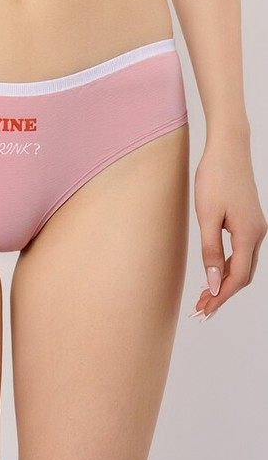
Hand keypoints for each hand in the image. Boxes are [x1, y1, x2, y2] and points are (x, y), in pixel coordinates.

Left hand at [192, 139, 266, 321]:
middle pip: (243, 276)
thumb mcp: (207, 216)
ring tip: (203, 297)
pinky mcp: (250, 221)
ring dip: (224, 282)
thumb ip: (210, 251)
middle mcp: (258, 233)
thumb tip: (214, 283)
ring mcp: (256, 227)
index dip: (221, 297)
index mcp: (249, 234)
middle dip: (223, 295)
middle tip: (200, 310)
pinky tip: (214, 272)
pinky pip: (241, 252)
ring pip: (243, 265)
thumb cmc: (215, 178)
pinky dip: (228, 266)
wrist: (228, 149)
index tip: (203, 311)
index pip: (237, 278)